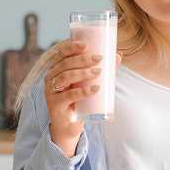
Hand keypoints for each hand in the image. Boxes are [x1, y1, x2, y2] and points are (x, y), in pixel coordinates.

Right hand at [44, 39, 122, 157]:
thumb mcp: (88, 83)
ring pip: (64, 77)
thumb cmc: (79, 100)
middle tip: (99, 59)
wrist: (69, 125)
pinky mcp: (54, 105)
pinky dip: (82, 92)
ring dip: (82, 73)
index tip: (87, 44)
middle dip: (82, 59)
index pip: (62, 53)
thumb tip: (118, 55)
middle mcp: (50, 78)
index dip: (72, 47)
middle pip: (65, 64)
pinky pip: (68, 96)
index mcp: (56, 69)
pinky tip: (95, 89)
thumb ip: (101, 69)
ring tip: (98, 72)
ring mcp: (50, 92)